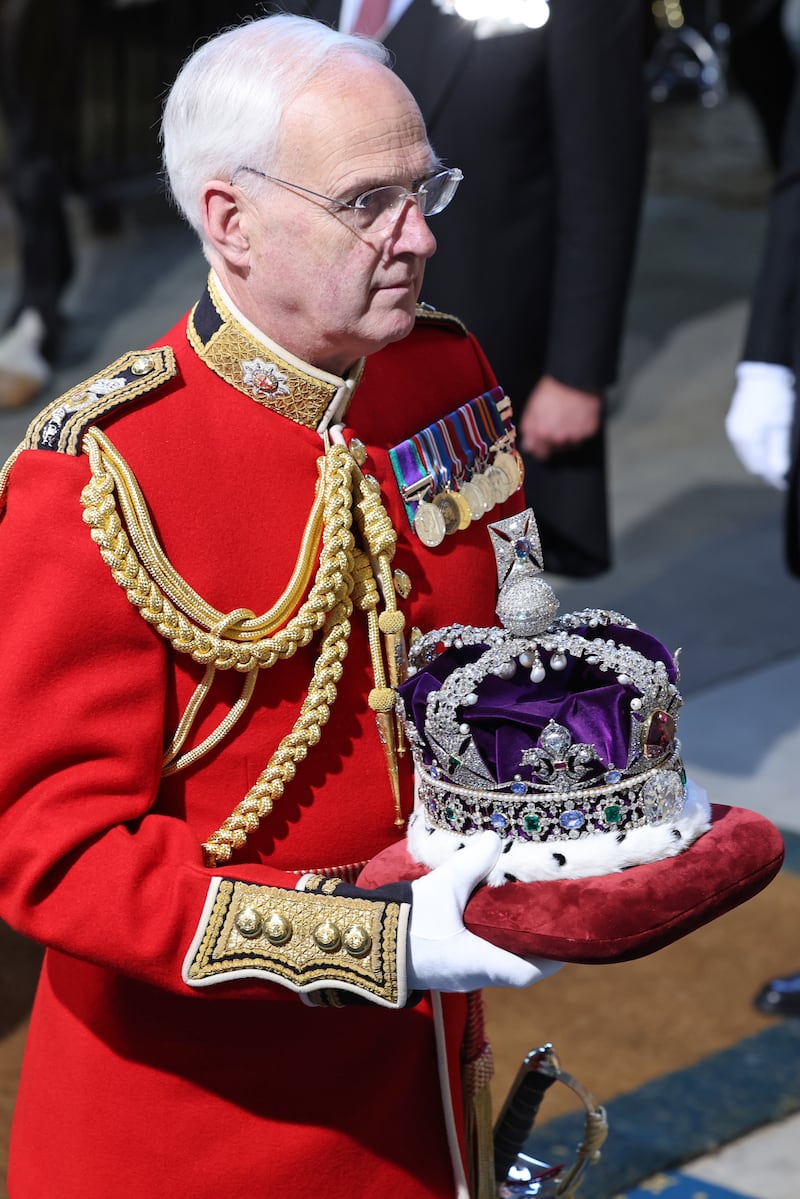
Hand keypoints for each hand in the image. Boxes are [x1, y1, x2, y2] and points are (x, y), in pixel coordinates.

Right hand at [407, 832, 561, 991]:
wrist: (364, 943)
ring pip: (495, 964)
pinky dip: (488, 943)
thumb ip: (472, 862)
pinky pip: (475, 960)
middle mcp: (473, 976)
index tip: (567, 939)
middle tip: (546, 917)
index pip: (529, 972)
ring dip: (509, 944)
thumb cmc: (409, 922)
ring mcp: (456, 976)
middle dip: (533, 947)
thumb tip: (496, 839)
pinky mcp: (442, 969)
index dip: (552, 959)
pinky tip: (484, 919)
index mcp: (480, 962)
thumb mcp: (443, 887)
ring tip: (519, 914)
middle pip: (516, 969)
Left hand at [518, 376, 601, 459]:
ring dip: (570, 435)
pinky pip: (584, 435)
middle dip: (556, 439)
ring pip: (572, 443)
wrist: (574, 379)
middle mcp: (559, 438)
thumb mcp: (532, 409)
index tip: (543, 442)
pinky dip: (582, 428)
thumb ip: (529, 430)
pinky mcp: (589, 431)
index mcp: (542, 434)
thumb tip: (528, 446)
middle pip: (557, 448)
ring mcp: (575, 435)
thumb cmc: (552, 390)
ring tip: (568, 417)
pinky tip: (578, 415)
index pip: (541, 453)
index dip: (541, 447)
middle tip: (558, 422)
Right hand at [725, 361, 793, 489]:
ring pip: (748, 454)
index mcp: (748, 437)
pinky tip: (766, 447)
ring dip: (760, 459)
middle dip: (767, 469)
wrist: (763, 375)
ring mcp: (735, 429)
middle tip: (782, 476)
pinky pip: (745, 444)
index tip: (783, 484)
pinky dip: (755, 449)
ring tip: (776, 463)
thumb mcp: (782, 426)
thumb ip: (779, 450)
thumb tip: (778, 472)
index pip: (760, 466)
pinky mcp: (735, 424)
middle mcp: (737, 436)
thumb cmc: (776, 398)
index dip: (772, 477)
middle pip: (752, 462)